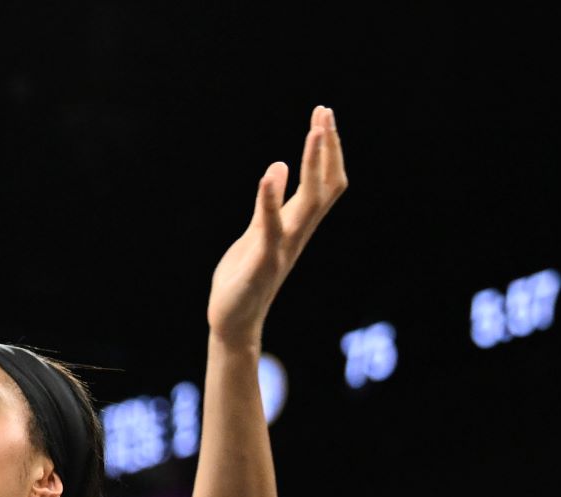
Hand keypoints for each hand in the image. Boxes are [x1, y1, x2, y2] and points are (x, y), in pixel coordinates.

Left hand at [207, 105, 348, 345]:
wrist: (233, 321)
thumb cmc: (244, 276)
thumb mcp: (258, 232)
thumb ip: (269, 203)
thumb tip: (279, 166)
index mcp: (296, 224)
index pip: (325, 183)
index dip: (328, 150)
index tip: (324, 115)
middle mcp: (297, 232)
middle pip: (326, 186)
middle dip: (328, 148)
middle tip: (325, 112)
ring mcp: (283, 246)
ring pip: (311, 201)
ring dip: (314, 164)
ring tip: (315, 130)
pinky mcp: (262, 261)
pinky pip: (270, 227)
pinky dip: (271, 199)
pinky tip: (271, 173)